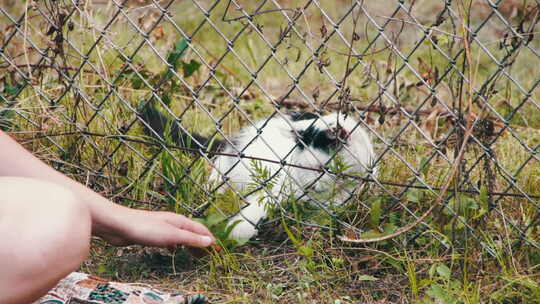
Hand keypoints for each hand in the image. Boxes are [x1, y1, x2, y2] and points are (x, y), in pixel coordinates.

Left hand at [94, 207, 214, 247]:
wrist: (119, 225)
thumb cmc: (145, 228)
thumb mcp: (171, 235)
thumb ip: (190, 239)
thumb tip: (209, 242)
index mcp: (180, 221)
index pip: (201, 231)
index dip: (210, 240)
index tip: (219, 250)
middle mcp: (173, 223)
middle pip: (192, 233)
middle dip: (202, 244)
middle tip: (210, 256)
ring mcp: (163, 228)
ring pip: (181, 237)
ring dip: (190, 245)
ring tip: (196, 255)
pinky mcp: (152, 234)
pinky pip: (170, 240)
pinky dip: (176, 246)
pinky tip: (173, 251)